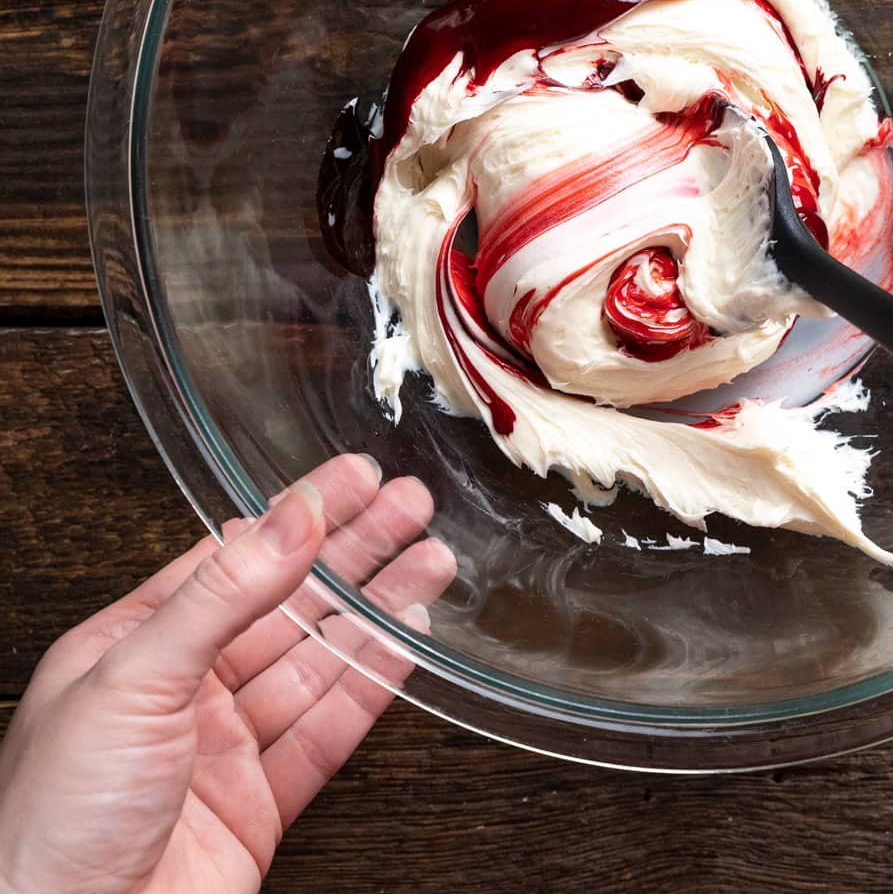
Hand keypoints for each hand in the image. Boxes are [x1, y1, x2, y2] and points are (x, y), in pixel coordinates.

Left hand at [0, 455, 455, 893]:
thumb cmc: (45, 828)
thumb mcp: (131, 681)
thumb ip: (221, 596)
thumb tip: (289, 518)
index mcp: (132, 648)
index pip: (234, 557)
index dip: (299, 512)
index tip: (352, 476)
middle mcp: (181, 692)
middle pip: (288, 603)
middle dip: (355, 550)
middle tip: (410, 505)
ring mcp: (223, 750)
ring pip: (319, 660)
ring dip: (378, 609)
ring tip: (433, 562)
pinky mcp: (260, 805)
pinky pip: (328, 730)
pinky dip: (373, 684)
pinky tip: (404, 643)